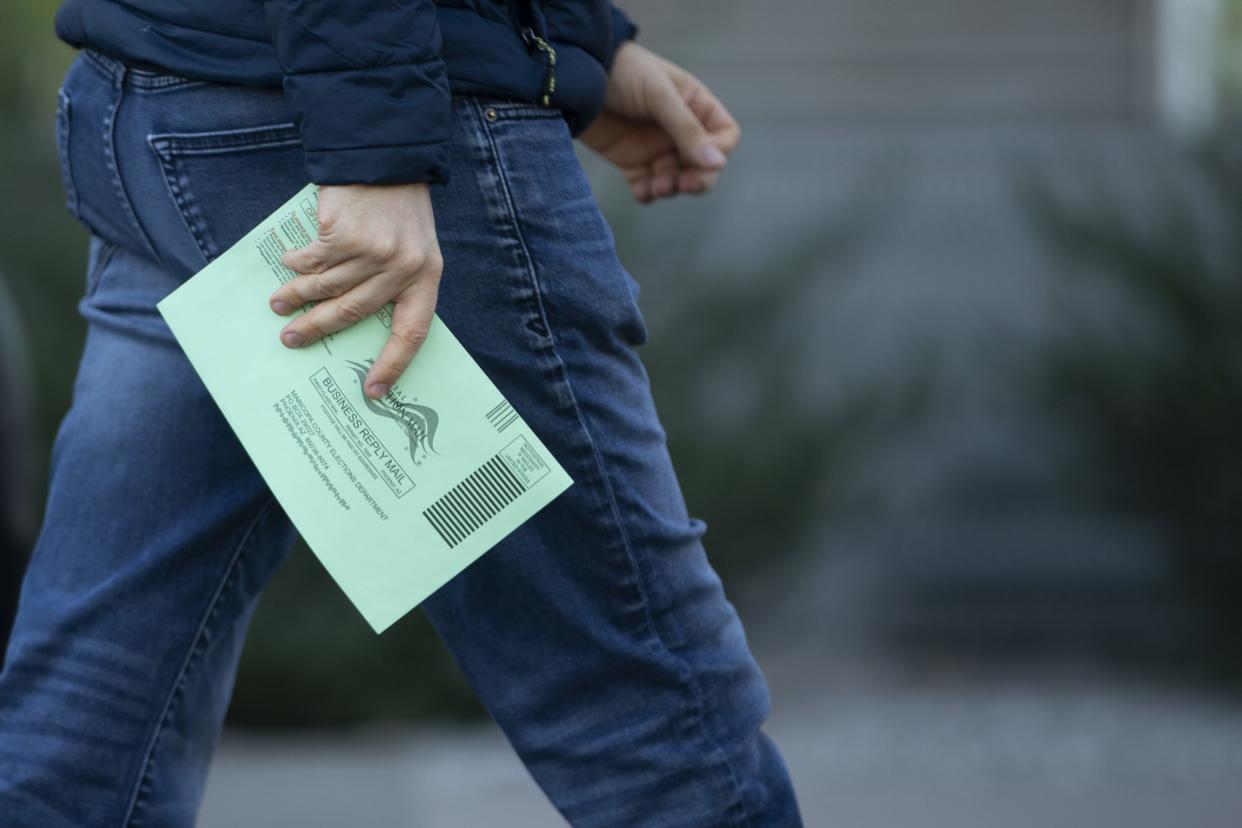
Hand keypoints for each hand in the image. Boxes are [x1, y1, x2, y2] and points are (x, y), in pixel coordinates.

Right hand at [268, 183, 442, 399]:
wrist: (386, 158)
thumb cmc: (398, 210)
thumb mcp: (414, 248)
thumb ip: (395, 282)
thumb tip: (351, 321)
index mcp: (426, 279)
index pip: (412, 333)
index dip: (393, 364)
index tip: (374, 391)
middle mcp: (403, 269)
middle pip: (353, 313)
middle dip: (318, 330)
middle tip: (291, 341)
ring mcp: (374, 253)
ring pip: (327, 289)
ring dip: (296, 298)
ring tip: (278, 305)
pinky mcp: (345, 235)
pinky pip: (313, 262)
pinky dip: (297, 266)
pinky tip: (288, 265)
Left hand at [579, 40, 739, 202]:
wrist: (576, 78)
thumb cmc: (623, 73)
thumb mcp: (659, 95)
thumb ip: (686, 129)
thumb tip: (718, 164)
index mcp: (695, 106)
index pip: (724, 137)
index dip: (719, 152)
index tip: (701, 159)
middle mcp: (679, 130)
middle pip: (704, 166)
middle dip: (698, 179)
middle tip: (682, 184)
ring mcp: (656, 148)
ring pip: (677, 180)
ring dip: (671, 188)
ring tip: (656, 186)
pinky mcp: (631, 162)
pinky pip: (647, 187)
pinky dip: (648, 194)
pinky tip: (642, 192)